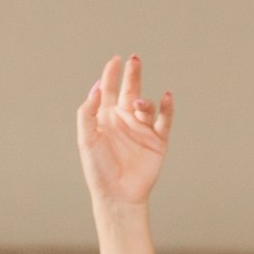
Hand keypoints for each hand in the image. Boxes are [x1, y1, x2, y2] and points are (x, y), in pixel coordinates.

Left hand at [77, 54, 173, 210]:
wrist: (118, 194)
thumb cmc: (98, 169)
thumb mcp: (86, 138)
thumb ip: (88, 112)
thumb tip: (96, 88)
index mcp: (106, 117)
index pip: (109, 89)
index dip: (111, 74)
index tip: (115, 60)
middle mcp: (125, 119)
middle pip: (130, 90)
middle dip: (132, 74)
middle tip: (134, 59)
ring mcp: (142, 129)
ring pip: (146, 105)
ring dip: (144, 100)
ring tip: (139, 103)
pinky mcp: (158, 140)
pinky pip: (165, 119)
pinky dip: (167, 108)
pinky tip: (166, 97)